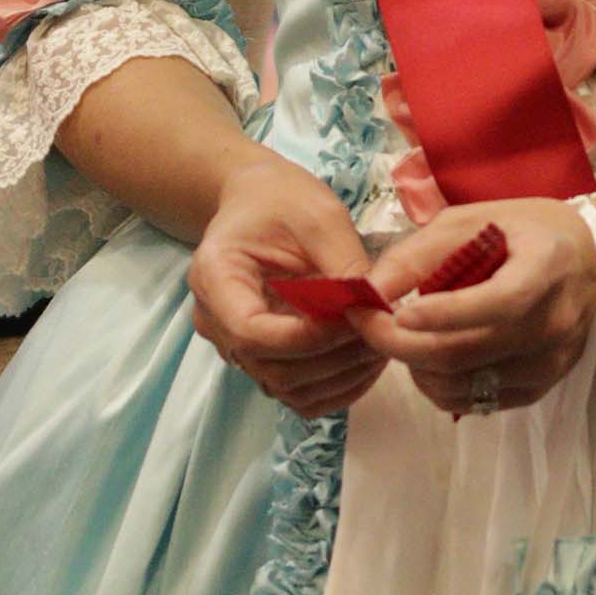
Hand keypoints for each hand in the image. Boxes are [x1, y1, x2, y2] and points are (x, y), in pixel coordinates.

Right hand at [190, 154, 387, 416]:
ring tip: (380, 343)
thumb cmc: (282, 200)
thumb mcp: (319, 216)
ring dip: (340, 376)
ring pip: (286, 389)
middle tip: (381, 330)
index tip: (355, 316)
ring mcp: (235, 347)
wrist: (259, 203)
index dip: (309, 337)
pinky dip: (336, 388)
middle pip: (271, 368)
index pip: (252, 333)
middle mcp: (215, 322)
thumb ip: (344, 264)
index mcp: (214, 277)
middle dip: (333, 357)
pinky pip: (297, 394)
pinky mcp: (262, 360)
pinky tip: (365, 360)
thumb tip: (374, 310)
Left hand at [364, 195, 595, 417]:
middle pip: (465, 354)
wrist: (593, 263)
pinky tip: (434, 358)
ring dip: (417, 368)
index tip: (395, 313)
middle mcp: (554, 322)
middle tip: (369, 326)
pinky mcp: (542, 388)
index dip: (443, 314)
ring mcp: (551, 362)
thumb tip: (367, 292)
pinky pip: (477, 403)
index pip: (498, 304)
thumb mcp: (471, 221)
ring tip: (407, 338)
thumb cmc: (525, 233)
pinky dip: (441, 386)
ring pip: (463, 386)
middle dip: (401, 345)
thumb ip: (418, 254)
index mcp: (545, 268)